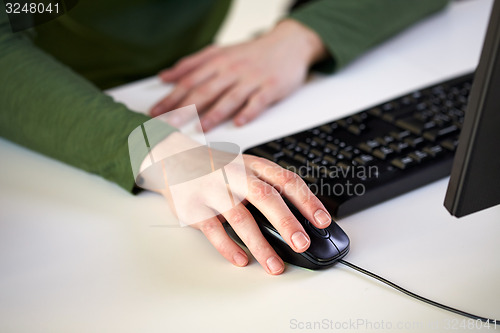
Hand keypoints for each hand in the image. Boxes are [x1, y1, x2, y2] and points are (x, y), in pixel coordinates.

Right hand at [140, 132, 331, 273]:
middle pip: (265, 196)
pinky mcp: (194, 206)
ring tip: (275, 265)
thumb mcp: (247, 168)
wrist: (176, 159)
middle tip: (302, 243)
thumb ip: (269, 188)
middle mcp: (235, 175)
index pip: (286, 180)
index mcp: (254, 165)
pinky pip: (213, 230)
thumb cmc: (219, 169)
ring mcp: (213, 190)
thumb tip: (300, 221)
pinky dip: (228, 247)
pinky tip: (242, 260)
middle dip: (286, 221)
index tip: (323, 221)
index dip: (307, 201)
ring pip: (239, 217)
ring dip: (259, 244)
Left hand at [150, 19, 325, 130]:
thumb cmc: (251, 53)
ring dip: (214, 113)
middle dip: (185, 108)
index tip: (155, 112)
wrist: (288, 43)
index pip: (189, 80)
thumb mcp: (219, 52)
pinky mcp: (271, 87)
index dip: (171, 97)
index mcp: (217, 62)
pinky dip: (249, 112)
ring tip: (200, 127)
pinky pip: (258, 101)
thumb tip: (165, 77)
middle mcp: (232, 70)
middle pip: (205, 90)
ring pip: (230, 97)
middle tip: (169, 124)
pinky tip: (239, 123)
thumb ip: (191, 64)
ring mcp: (252, 79)